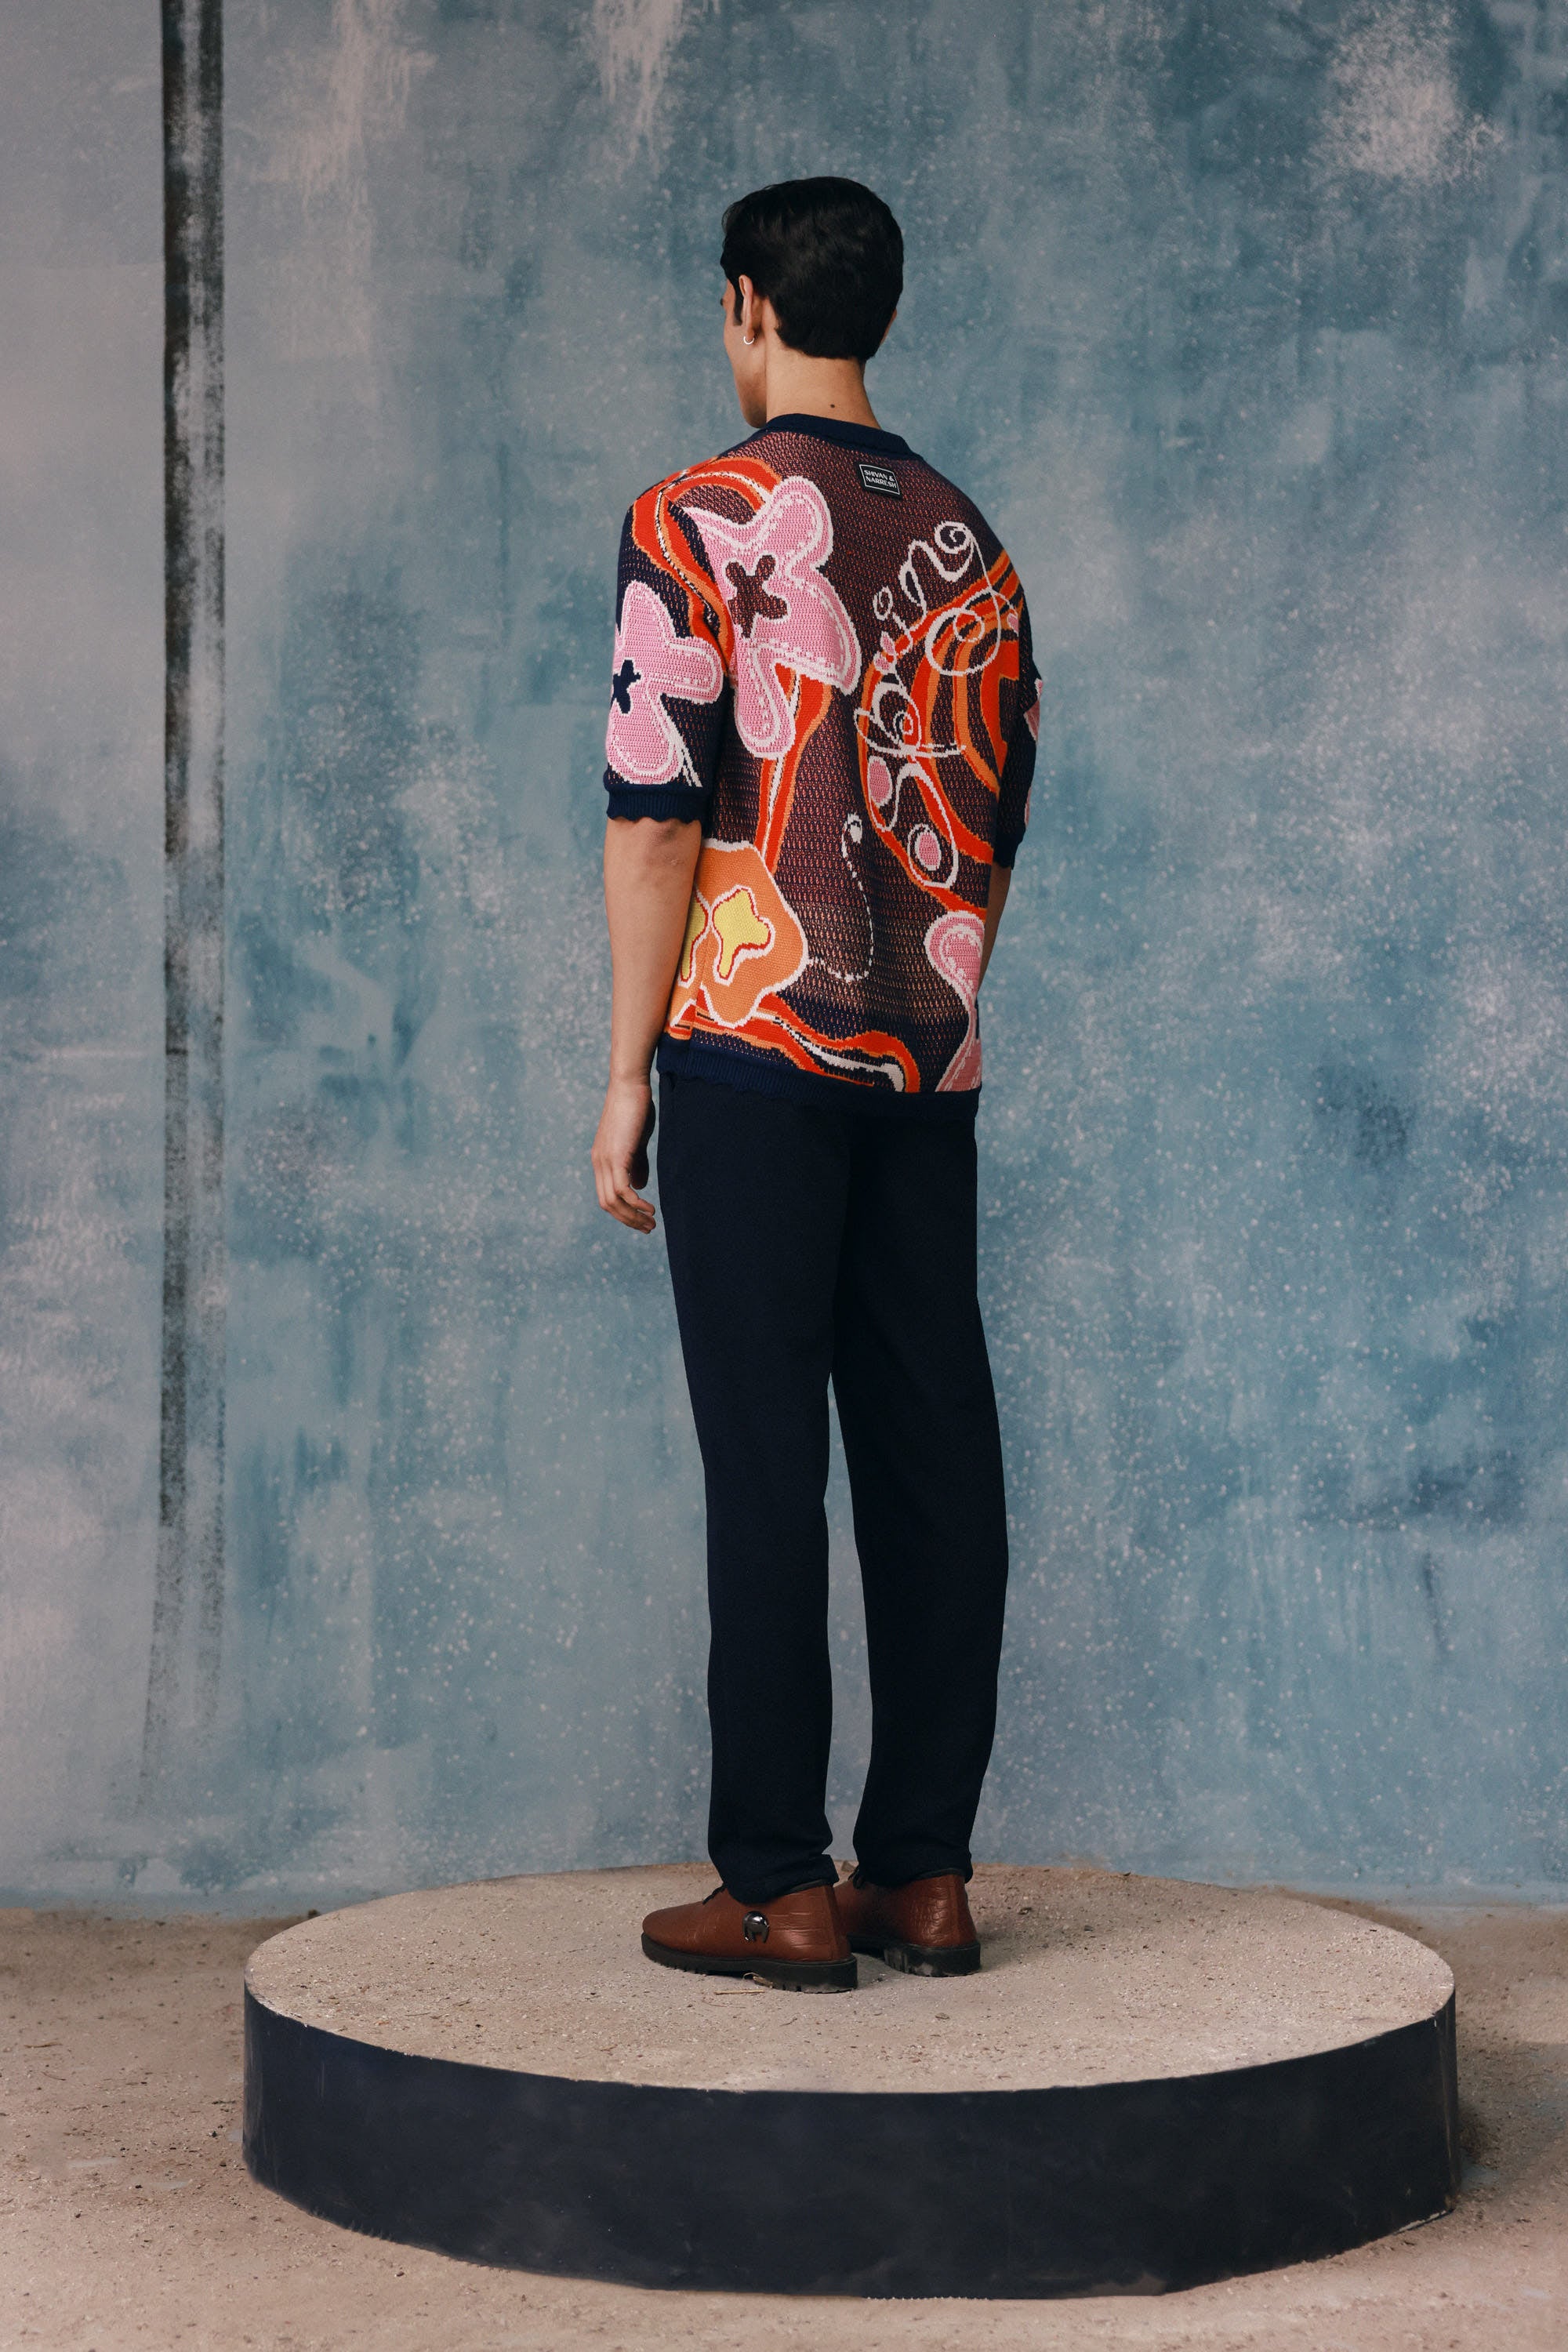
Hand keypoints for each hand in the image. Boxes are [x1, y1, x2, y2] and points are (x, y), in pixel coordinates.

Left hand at [591, 1075, 656, 1231]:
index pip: (607, 1196)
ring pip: (613, 1201)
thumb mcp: (636, 1141)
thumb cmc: (636, 1108)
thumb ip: (637, 1163)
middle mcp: (599, 1163)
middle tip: (649, 1228)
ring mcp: (605, 1160)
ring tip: (651, 1223)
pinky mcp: (616, 1156)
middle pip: (607, 1204)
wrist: (630, 1085)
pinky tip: (650, 1208)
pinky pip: (622, 1190)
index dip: (623, 1213)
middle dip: (628, 1220)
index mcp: (602, 1160)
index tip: (642, 1220)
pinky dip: (635, 1204)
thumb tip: (639, 1186)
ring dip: (632, 1216)